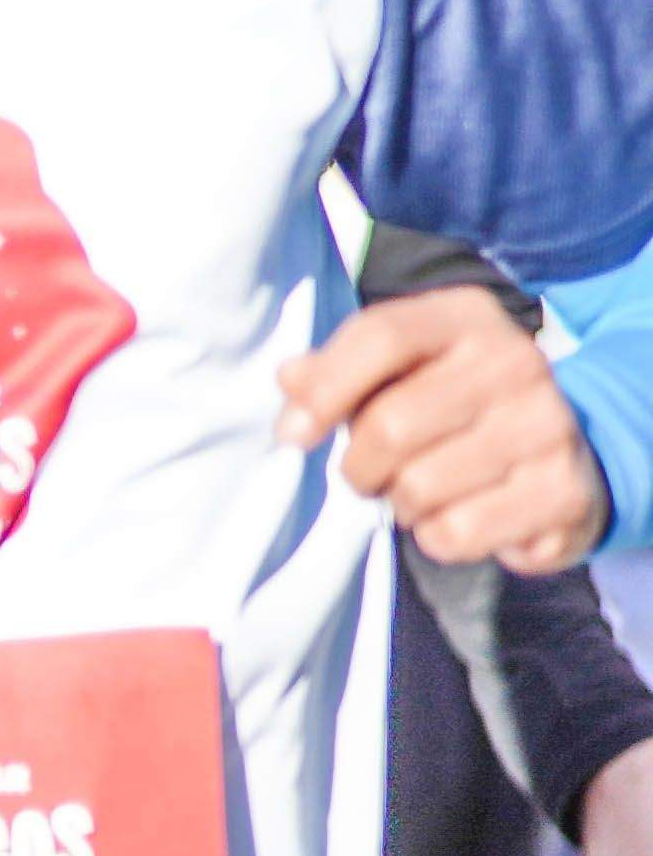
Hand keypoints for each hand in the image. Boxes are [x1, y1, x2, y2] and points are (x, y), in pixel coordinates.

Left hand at [287, 287, 609, 573]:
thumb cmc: (451, 403)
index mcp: (467, 318)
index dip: (323, 391)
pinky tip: (457, 515)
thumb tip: (290, 379)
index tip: (293, 435)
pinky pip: (458, 532)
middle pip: (390, 425)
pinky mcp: (564, 492)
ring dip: (400, 503)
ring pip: (420, 487)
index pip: (380, 337)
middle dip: (359, 466)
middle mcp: (517, 363)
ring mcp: (549, 426)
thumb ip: (336, 370)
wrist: (562, 448)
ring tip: (419, 491)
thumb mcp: (398, 368)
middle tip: (368, 475)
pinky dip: (438, 537)